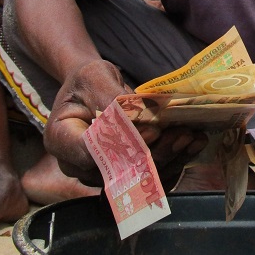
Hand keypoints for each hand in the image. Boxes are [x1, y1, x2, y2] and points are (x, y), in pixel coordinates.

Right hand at [43, 59, 206, 188]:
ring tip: (192, 137)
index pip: (91, 151)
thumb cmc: (88, 80)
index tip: (153, 131)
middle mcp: (78, 166)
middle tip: (182, 134)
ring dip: (170, 159)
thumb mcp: (94, 76)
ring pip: (138, 177)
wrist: (91, 90)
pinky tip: (194, 144)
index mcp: (60, 140)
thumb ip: (108, 96)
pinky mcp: (123, 176)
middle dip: (154, 153)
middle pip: (118, 170)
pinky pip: (150, 176)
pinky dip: (174, 162)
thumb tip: (132, 117)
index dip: (123, 145)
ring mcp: (101, 175)